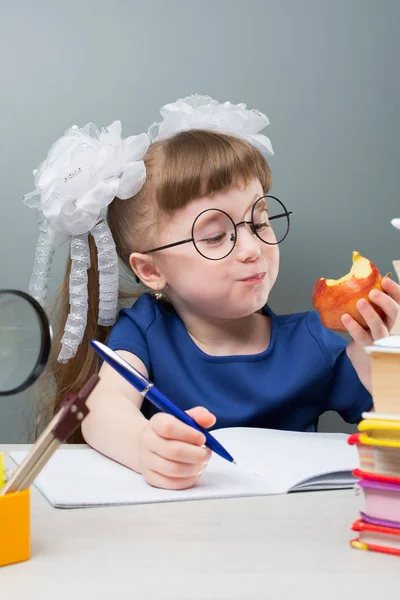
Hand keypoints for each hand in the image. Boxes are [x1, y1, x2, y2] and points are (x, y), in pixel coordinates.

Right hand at [138, 407, 215, 489]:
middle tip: (207, 453)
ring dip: (194, 468)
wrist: (150, 444)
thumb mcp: (184, 418)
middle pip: (174, 451)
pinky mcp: (150, 477)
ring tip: (202, 463)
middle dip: (197, 454)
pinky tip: (194, 473)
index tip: (202, 438)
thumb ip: (199, 416)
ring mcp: (146, 460)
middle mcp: (147, 440)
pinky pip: (171, 483)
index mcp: (156, 422)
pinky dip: (188, 480)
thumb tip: (210, 419)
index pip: (169, 427)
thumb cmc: (173, 431)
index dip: (189, 434)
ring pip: (173, 469)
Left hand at [341, 276, 399, 391]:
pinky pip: (362, 337)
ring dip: (370, 314)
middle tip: (373, 292)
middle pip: (396, 314)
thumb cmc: (374, 350)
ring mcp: (382, 343)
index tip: (385, 281)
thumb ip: (372, 318)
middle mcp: (392, 333)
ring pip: (379, 327)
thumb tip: (358, 299)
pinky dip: (353, 326)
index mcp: (395, 326)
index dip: (396, 292)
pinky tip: (345, 317)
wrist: (373, 377)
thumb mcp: (376, 333)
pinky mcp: (369, 351)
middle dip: (386, 301)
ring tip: (360, 302)